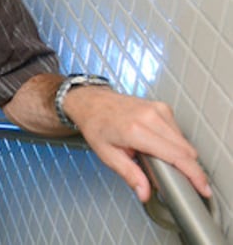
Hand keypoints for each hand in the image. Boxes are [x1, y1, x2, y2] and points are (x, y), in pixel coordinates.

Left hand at [63, 86, 211, 201]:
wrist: (92, 102)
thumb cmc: (96, 125)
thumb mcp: (107, 154)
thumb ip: (129, 174)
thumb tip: (144, 193)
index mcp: (136, 130)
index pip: (176, 155)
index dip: (194, 174)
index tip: (202, 187)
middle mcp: (150, 117)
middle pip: (186, 150)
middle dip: (186, 168)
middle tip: (171, 176)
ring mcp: (158, 109)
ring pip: (185, 141)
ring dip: (179, 155)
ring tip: (154, 156)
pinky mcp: (162, 107)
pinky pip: (178, 132)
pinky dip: (174, 143)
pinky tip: (156, 144)